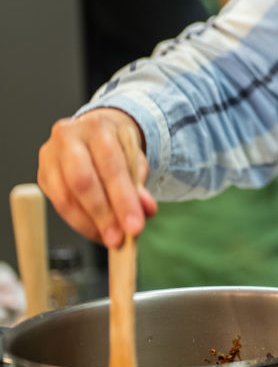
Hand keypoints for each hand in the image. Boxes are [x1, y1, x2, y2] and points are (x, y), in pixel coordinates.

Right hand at [38, 108, 156, 247]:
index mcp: (97, 127)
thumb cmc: (115, 148)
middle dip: (103, 214)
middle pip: (82, 181)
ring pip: (66, 197)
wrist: (93, 134)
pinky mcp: (42, 174)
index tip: (135, 226)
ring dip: (89, 224)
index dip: (123, 199)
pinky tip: (95, 231)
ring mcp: (50, 155)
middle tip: (118, 239)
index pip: (111, 166)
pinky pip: (58, 205)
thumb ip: (140, 185)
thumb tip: (146, 210)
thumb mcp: (134, 161)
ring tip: (108, 238)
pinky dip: (79, 223)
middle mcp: (69, 137)